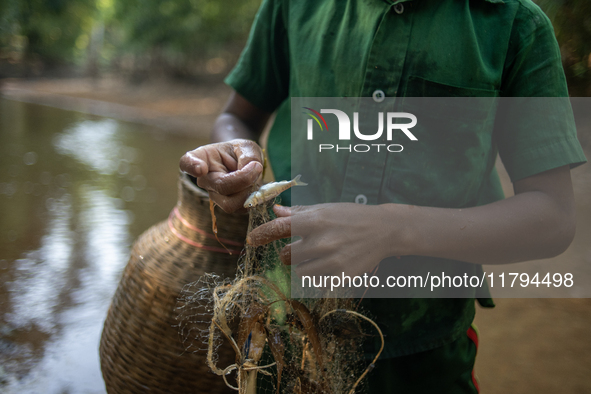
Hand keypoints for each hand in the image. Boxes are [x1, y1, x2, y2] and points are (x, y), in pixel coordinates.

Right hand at [179, 139, 263, 212]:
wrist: (243, 162)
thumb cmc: (240, 152)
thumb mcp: (246, 146)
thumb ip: (248, 156)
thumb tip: (251, 171)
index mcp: (202, 157)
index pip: (187, 162)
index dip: (192, 166)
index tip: (201, 168)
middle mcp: (204, 179)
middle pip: (221, 187)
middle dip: (244, 179)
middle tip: (257, 166)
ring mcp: (214, 195)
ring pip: (231, 204)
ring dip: (250, 191)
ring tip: (255, 177)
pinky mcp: (228, 206)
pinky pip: (241, 209)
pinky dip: (253, 198)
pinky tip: (254, 187)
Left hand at [247, 204, 396, 276]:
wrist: (384, 230)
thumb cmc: (351, 216)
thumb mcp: (325, 209)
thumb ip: (299, 213)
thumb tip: (275, 211)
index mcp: (315, 221)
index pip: (280, 228)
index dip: (262, 234)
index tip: (251, 240)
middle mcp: (321, 241)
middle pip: (287, 256)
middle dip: (290, 253)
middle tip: (303, 247)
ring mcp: (332, 261)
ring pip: (300, 272)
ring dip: (304, 265)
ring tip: (321, 255)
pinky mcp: (341, 276)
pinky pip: (317, 281)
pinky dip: (319, 274)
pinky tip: (332, 263)